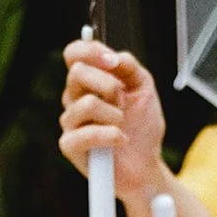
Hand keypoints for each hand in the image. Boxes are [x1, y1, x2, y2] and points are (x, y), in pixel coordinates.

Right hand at [59, 38, 166, 203]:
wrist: (146, 165)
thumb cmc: (142, 127)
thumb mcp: (143, 88)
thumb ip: (130, 67)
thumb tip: (114, 57)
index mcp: (88, 81)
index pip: (74, 54)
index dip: (90, 51)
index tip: (113, 62)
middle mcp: (74, 98)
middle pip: (77, 72)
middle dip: (109, 85)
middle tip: (124, 102)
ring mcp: (71, 123)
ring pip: (86, 103)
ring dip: (114, 114)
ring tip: (122, 126)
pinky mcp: (70, 147)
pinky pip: (84, 134)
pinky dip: (109, 136)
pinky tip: (120, 139)